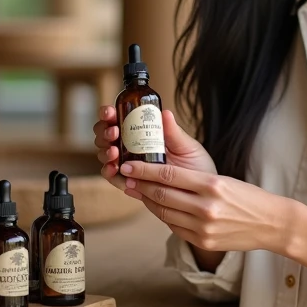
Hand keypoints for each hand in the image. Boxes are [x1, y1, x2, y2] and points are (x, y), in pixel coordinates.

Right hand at [93, 107, 216, 191]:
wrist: (202, 194)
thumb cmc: (196, 166)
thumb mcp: (187, 147)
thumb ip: (174, 133)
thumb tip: (165, 113)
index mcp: (144, 132)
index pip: (120, 119)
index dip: (109, 114)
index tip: (110, 112)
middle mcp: (133, 147)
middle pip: (107, 136)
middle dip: (104, 132)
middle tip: (113, 133)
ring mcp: (130, 165)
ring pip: (106, 155)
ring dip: (105, 152)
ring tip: (114, 153)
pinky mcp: (131, 183)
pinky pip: (114, 178)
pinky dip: (110, 173)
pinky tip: (114, 170)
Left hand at [119, 161, 287, 254]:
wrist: (271, 224)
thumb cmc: (247, 196)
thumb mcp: (223, 179)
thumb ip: (193, 178)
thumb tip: (162, 171)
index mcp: (212, 184)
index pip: (169, 175)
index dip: (144, 170)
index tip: (127, 165)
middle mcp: (206, 207)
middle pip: (162, 194)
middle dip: (139, 185)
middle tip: (124, 177)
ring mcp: (204, 227)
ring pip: (164, 212)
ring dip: (147, 201)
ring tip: (136, 191)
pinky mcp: (203, 241)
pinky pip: (174, 227)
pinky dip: (163, 216)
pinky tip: (156, 207)